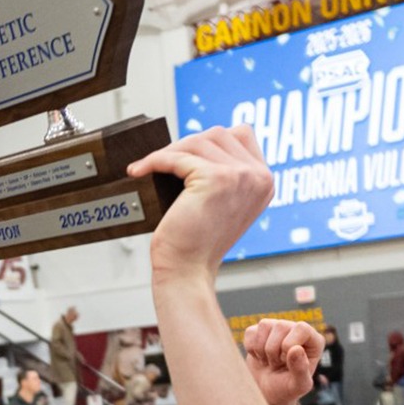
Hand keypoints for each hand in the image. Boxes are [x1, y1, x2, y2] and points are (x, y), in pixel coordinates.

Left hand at [130, 126, 273, 284]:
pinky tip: (139, 170)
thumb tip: (196, 141)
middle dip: (186, 145)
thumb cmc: (196, 241)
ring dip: (170, 151)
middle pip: (218, 134)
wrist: (187, 271)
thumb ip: (224, 173)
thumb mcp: (222, 203)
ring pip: (198, 141)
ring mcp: (240, 176)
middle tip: (163, 163)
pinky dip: (153, 161)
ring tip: (151, 167)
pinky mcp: (216, 178)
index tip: (185, 155)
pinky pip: (176, 157)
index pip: (242, 134)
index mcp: (264, 181)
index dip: (210, 140)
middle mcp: (259, 177)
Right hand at [242, 319, 323, 404]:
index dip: (289, 345)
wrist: (265, 393)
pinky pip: (250, 332)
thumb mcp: (298, 386)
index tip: (286, 361)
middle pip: (280, 326)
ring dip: (262, 349)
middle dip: (273, 350)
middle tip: (277, 364)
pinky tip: (260, 357)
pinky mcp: (259, 331)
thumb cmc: (286, 389)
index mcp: (314, 341)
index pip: (302, 328)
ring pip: (264, 325)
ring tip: (269, 361)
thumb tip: (296, 349)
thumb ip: (301, 370)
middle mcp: (296, 330)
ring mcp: (277, 328)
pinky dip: (251, 349)